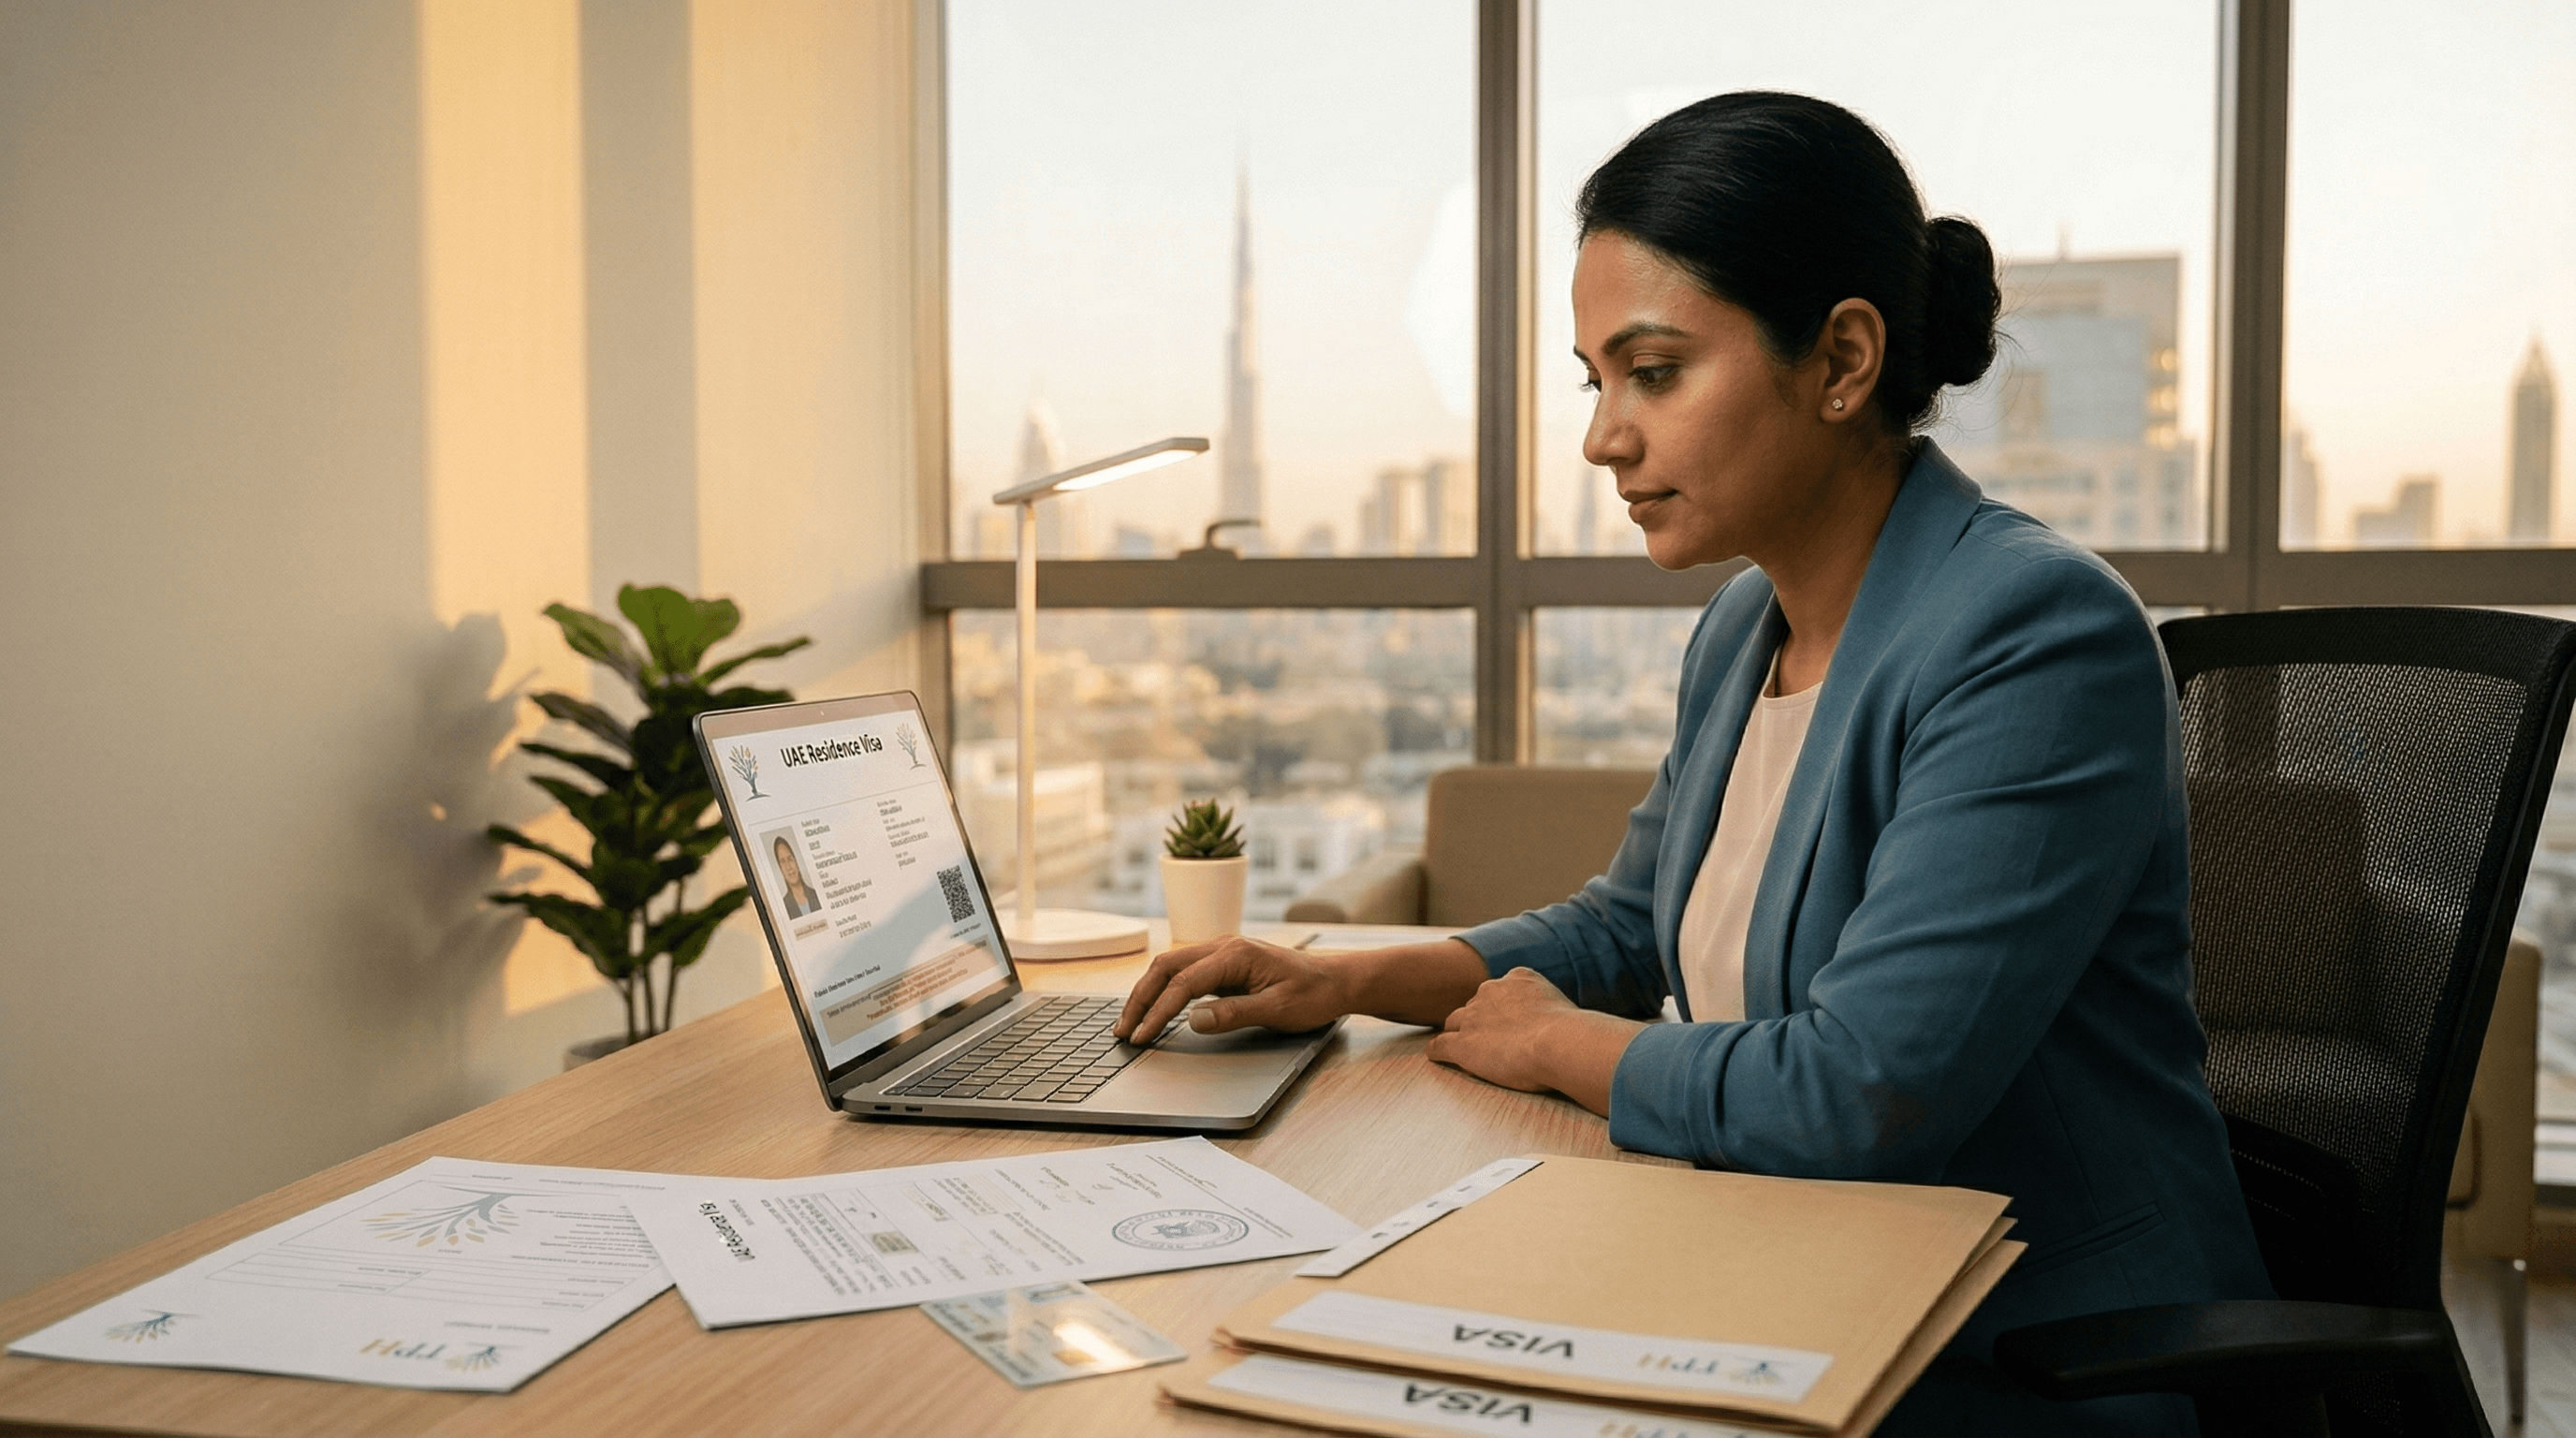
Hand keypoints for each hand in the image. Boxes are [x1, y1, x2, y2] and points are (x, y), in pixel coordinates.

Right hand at [1113, 935, 1351, 1043]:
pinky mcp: (1224, 964)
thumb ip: (1233, 1014)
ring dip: (1148, 993)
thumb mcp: (1278, 1009)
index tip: (1142, 1037)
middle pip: (1166, 968)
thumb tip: (1192, 1019)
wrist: (1337, 982)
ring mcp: (1222, 952)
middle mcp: (1223, 946)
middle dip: (1141, 999)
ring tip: (1131, 1023)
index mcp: (1235, 954)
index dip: (1158, 1012)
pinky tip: (1155, 1009)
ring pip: (1171, 968)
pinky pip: (1185, 973)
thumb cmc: (1313, 995)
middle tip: (1123, 1031)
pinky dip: (1164, 991)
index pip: (1183, 984)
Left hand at [1425, 967, 1642, 1114]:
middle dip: (1479, 1022)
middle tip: (1491, 1042)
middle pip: (1474, 1006)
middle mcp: (1490, 991)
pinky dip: (1439, 1053)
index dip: (1501, 1009)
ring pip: (1453, 1023)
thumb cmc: (1573, 1033)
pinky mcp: (1461, 1044)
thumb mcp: (1565, 1007)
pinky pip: (1438, 1046)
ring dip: (1458, 1035)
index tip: (1509, 1024)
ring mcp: (1472, 1017)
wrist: (1559, 1043)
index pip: (1499, 991)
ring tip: (1465, 1051)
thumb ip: (1555, 1011)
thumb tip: (1578, 1029)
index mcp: (1516, 979)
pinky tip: (1441, 1059)